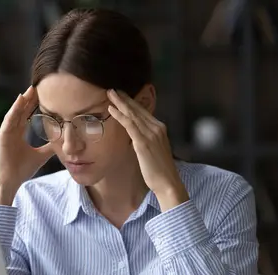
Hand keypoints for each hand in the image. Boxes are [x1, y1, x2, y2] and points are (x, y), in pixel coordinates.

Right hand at [0, 86, 54, 204]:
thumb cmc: (21, 170)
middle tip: (40, 86)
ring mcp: (6, 133)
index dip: (35, 104)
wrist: (9, 182)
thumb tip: (63, 142)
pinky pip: (8, 120)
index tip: (45, 94)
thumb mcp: (40, 155)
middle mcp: (11, 131)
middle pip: (22, 110)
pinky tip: (20, 100)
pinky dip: (14, 109)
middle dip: (30, 99)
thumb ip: (50, 147)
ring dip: (22, 101)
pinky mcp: (1, 136)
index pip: (27, 115)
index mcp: (19, 134)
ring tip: (31, 89)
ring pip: (15, 112)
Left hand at [107, 89, 188, 210]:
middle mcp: (157, 128)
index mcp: (160, 129)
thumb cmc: (159, 170)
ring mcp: (151, 134)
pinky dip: (120, 115)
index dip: (131, 102)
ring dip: (120, 103)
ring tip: (109, 94)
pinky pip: (129, 124)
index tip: (121, 95)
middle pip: (137, 109)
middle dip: (124, 98)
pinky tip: (111, 109)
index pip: (143, 112)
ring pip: (133, 114)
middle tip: (112, 89)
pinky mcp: (143, 142)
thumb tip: (135, 137)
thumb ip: (146, 140)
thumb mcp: (153, 150)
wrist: (168, 182)